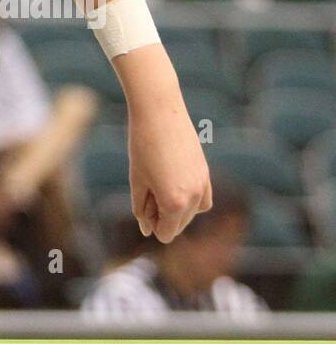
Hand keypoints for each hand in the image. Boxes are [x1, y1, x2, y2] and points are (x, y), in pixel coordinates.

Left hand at [127, 92, 212, 241]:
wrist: (159, 110)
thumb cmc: (142, 144)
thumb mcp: (137, 180)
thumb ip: (142, 208)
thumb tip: (147, 230)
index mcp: (174, 203)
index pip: (166, 233)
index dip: (151, 223)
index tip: (142, 202)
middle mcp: (194, 198)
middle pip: (179, 225)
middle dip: (162, 215)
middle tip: (148, 188)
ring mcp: (203, 185)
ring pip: (192, 214)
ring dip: (176, 208)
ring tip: (159, 182)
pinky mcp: (206, 172)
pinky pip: (203, 201)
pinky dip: (191, 199)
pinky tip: (176, 183)